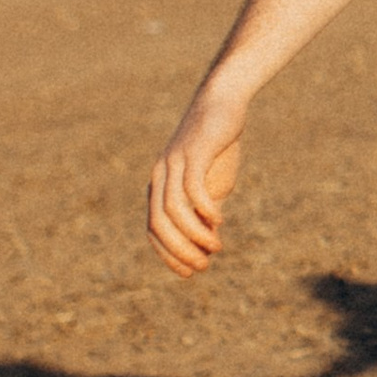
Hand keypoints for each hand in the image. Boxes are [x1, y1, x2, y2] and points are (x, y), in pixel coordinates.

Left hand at [147, 84, 246, 277]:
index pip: (153, 229)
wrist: (224, 103)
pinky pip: (191, 187)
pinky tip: (219, 220)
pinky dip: (203, 208)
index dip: (168, 255)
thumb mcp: (212, 184)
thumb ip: (205, 209)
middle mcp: (159, 175)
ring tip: (215, 247)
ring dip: (193, 234)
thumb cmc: (217, 146)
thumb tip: (207, 240)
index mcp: (159, 185)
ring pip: (173, 209)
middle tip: (203, 266)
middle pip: (158, 223)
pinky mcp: (193, 152)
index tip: (189, 273)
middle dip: (179, 250)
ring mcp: (174, 163)